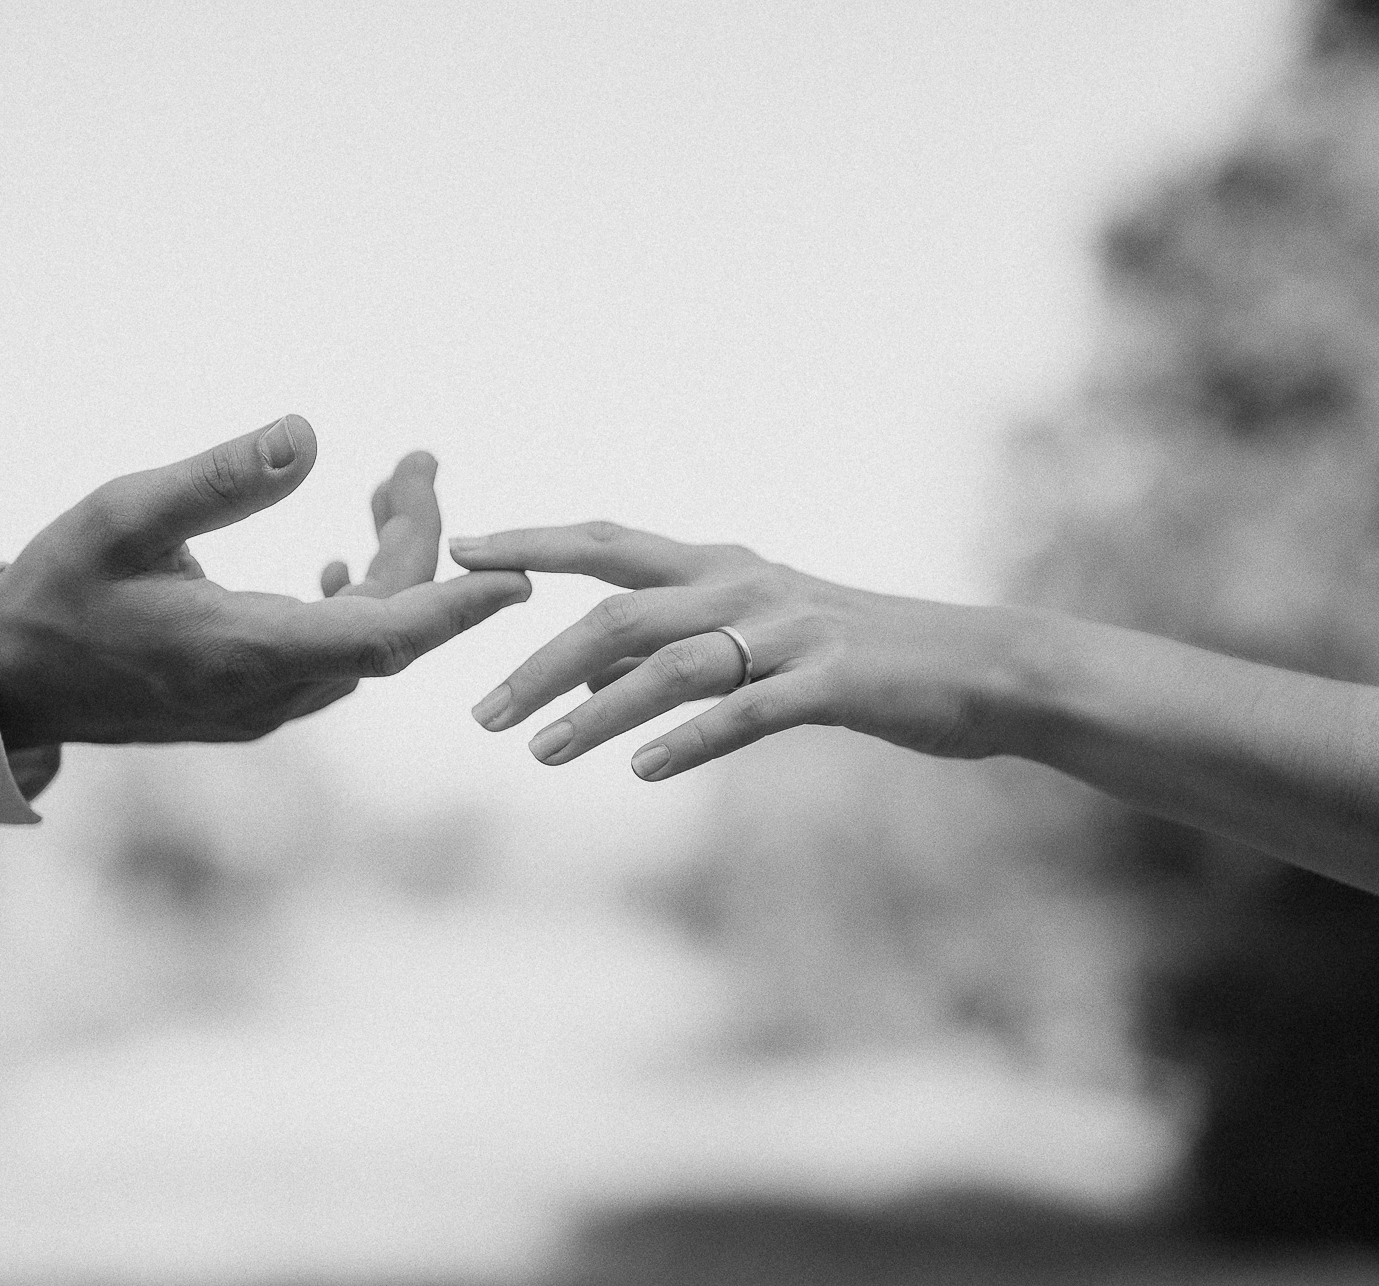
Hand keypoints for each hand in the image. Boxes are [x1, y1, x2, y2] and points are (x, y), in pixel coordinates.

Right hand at [0, 415, 530, 748]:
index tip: (522, 576)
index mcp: (246, 649)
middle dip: (421, 542)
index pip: (387, 636)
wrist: (9, 682)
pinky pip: (339, 659)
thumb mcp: (123, 515)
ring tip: (391, 489)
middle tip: (416, 461)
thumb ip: (217, 478)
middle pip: (390, 625)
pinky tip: (343, 567)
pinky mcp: (256, 706)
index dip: (458, 606)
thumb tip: (310, 432)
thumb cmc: (58, 590)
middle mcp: (271, 691)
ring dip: (394, 572)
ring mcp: (267, 707)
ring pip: (369, 642)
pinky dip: (362, 606)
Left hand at [451, 521, 1035, 779]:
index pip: (606, 543)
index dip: (532, 541)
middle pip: (618, 615)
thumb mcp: (754, 639)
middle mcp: (743, 586)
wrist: (979, 666)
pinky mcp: (831, 681)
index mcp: (720, 566)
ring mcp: (788, 631)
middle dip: (539, 662)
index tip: (461, 550)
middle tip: (480, 715)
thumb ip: (670, 652)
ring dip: (596, 713)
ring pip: (670, 667)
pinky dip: (690, 740)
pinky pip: (747, 711)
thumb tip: (581, 686)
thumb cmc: (854, 655)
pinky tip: (641, 770)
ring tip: (539, 754)